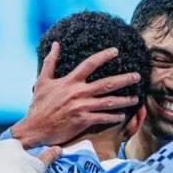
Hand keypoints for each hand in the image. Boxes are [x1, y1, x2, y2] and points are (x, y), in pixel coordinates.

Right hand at [11, 42, 141, 147]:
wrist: (35, 128)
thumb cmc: (38, 106)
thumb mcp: (42, 81)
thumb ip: (51, 62)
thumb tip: (55, 44)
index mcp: (69, 81)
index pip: (90, 64)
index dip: (104, 55)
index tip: (116, 51)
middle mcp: (78, 92)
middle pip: (107, 83)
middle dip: (124, 79)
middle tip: (137, 76)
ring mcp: (82, 107)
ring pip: (109, 101)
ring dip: (124, 100)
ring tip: (136, 98)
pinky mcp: (83, 120)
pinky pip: (103, 118)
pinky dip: (114, 116)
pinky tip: (122, 115)